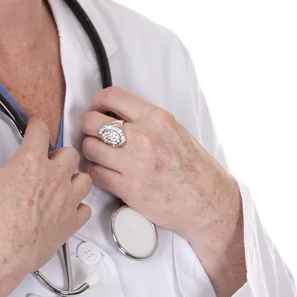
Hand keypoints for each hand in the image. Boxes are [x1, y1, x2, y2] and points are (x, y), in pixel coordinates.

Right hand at [0, 118, 91, 296]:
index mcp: (32, 162)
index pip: (42, 130)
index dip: (37, 125)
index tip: (33, 127)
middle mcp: (55, 178)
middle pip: (69, 154)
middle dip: (58, 155)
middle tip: (43, 162)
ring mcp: (67, 202)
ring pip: (84, 179)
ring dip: (73, 178)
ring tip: (58, 184)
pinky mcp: (71, 224)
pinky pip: (85, 209)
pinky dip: (78, 207)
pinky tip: (65, 209)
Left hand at [81, 87, 241, 247]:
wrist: (207, 200)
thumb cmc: (194, 167)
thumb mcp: (174, 130)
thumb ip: (145, 120)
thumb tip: (115, 114)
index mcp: (156, 118)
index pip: (111, 96)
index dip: (98, 103)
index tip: (98, 110)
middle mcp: (144, 137)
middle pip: (92, 122)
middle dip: (90, 128)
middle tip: (97, 135)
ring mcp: (134, 163)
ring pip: (89, 148)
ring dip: (92, 151)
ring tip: (102, 155)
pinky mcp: (128, 188)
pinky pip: (95, 173)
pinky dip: (97, 172)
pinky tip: (107, 172)